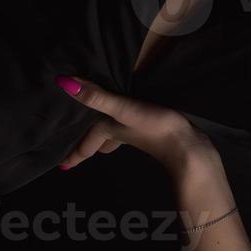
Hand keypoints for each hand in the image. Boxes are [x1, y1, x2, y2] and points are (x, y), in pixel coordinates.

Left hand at [54, 75, 219, 178]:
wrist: (188, 145)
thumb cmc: (154, 129)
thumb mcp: (123, 109)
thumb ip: (96, 97)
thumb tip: (63, 83)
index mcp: (110, 131)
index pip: (87, 144)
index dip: (73, 155)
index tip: (61, 167)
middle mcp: (122, 133)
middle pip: (100, 141)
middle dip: (89, 144)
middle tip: (77, 146)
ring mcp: (138, 131)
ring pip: (115, 133)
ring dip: (106, 134)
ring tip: (100, 129)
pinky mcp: (154, 125)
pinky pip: (131, 125)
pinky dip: (125, 123)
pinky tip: (132, 116)